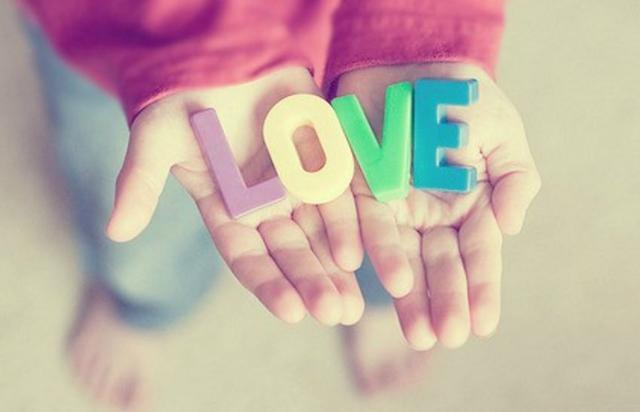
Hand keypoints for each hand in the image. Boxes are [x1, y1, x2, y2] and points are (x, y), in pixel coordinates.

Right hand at [106, 67, 364, 325]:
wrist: (217, 52)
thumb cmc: (180, 97)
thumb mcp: (155, 139)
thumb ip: (140, 184)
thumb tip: (114, 231)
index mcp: (227, 210)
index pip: (248, 257)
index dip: (269, 283)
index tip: (291, 312)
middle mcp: (265, 204)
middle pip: (292, 250)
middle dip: (313, 282)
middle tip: (336, 313)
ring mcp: (296, 181)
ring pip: (321, 229)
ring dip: (340, 261)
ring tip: (358, 297)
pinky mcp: (321, 154)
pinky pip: (342, 187)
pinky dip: (355, 214)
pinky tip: (370, 242)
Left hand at [336, 63, 540, 348]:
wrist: (409, 63)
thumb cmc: (462, 98)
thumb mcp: (501, 133)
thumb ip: (514, 179)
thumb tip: (511, 228)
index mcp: (468, 204)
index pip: (477, 254)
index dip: (480, 289)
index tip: (483, 326)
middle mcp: (429, 213)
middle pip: (437, 263)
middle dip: (443, 301)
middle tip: (445, 338)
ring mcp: (391, 205)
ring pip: (398, 255)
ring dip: (406, 293)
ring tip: (415, 331)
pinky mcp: (355, 190)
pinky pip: (357, 222)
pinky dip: (361, 246)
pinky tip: (366, 276)